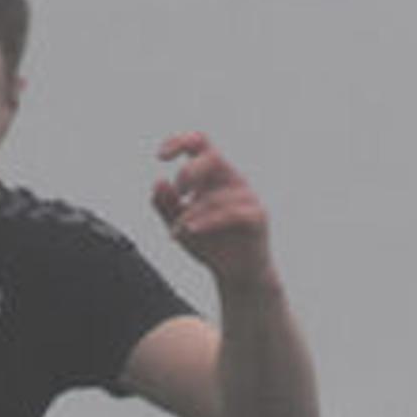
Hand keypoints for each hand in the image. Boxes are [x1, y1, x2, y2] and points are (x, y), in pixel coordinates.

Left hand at [151, 134, 275, 286]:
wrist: (237, 275)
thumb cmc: (210, 245)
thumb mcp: (178, 225)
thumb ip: (165, 205)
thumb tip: (159, 181)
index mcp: (213, 175)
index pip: (200, 143)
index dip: (179, 142)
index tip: (161, 157)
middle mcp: (232, 180)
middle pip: (212, 157)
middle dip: (189, 173)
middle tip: (179, 194)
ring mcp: (247, 197)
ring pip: (214, 197)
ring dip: (190, 216)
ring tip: (178, 234)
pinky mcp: (257, 216)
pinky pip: (231, 213)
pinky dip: (208, 222)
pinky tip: (192, 231)